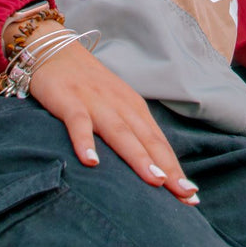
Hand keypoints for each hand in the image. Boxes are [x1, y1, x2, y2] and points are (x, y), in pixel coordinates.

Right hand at [25, 23, 199, 204]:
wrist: (54, 50)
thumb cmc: (87, 85)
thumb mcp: (114, 106)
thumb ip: (129, 132)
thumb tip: (148, 168)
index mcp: (133, 107)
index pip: (159, 143)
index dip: (175, 169)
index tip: (191, 196)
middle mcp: (120, 104)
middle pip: (147, 140)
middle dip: (168, 168)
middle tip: (185, 194)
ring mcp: (95, 101)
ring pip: (120, 132)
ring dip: (138, 157)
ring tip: (155, 181)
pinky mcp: (68, 99)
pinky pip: (78, 122)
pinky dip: (84, 141)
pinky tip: (91, 162)